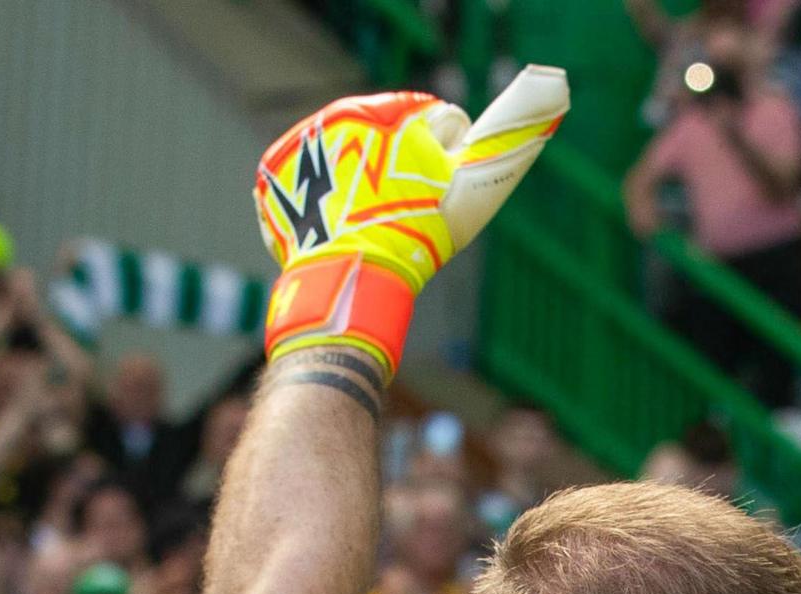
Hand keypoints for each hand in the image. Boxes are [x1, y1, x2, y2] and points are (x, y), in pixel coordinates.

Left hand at [252, 67, 569, 378]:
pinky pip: (307, 178)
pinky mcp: (272, 172)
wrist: (354, 277)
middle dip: (395, 166)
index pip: (427, 120)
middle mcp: (334, 115)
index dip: (441, 155)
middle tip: (401, 210)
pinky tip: (336, 221)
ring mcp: (300, 142)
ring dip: (357, 179)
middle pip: (381, 138)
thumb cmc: (416, 234)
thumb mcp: (468, 190)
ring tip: (367, 219)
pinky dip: (321, 196)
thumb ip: (495, 149)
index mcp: (383, 110)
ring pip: (344, 156)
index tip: (435, 188)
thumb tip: (529, 119)